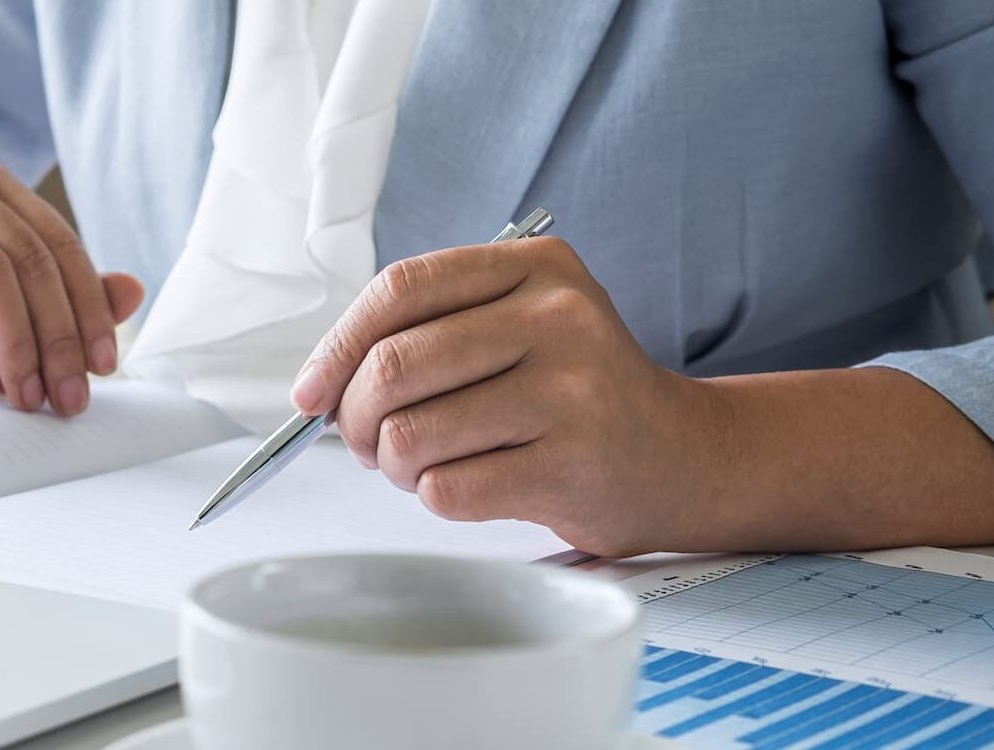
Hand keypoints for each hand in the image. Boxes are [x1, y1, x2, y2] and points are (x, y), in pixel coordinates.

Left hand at [290, 237, 732, 556]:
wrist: (682, 456)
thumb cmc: (575, 393)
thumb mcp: (522, 323)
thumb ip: (431, 329)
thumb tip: (320, 385)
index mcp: (538, 267)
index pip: (401, 289)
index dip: (337, 345)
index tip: (310, 392)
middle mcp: (559, 319)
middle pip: (394, 366)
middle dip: (356, 417)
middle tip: (365, 442)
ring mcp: (570, 394)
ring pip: (411, 434)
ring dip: (394, 464)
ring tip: (422, 465)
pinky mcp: (570, 467)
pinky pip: (447, 489)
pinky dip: (435, 496)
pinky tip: (468, 484)